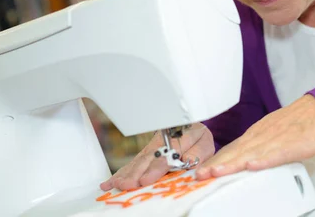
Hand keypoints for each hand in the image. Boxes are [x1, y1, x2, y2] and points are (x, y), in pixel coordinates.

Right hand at [100, 123, 214, 190]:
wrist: (191, 128)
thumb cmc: (198, 139)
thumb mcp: (204, 144)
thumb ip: (198, 152)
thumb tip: (186, 159)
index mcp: (181, 135)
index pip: (168, 153)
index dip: (156, 167)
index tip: (146, 179)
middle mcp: (164, 139)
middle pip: (149, 157)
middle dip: (137, 172)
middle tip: (127, 185)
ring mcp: (152, 145)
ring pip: (139, 159)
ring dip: (127, 173)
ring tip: (116, 185)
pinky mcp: (145, 152)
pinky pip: (133, 162)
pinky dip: (122, 172)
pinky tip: (110, 182)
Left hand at [195, 95, 314, 179]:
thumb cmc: (298, 123)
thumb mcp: (272, 132)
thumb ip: (257, 146)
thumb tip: (241, 159)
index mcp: (257, 133)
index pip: (232, 149)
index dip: (216, 160)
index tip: (200, 171)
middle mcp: (262, 135)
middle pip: (235, 152)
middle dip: (216, 164)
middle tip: (199, 174)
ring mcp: (276, 139)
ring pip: (250, 153)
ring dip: (232, 163)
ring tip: (216, 173)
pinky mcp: (292, 144)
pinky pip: (275, 154)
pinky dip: (263, 160)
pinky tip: (252, 166)